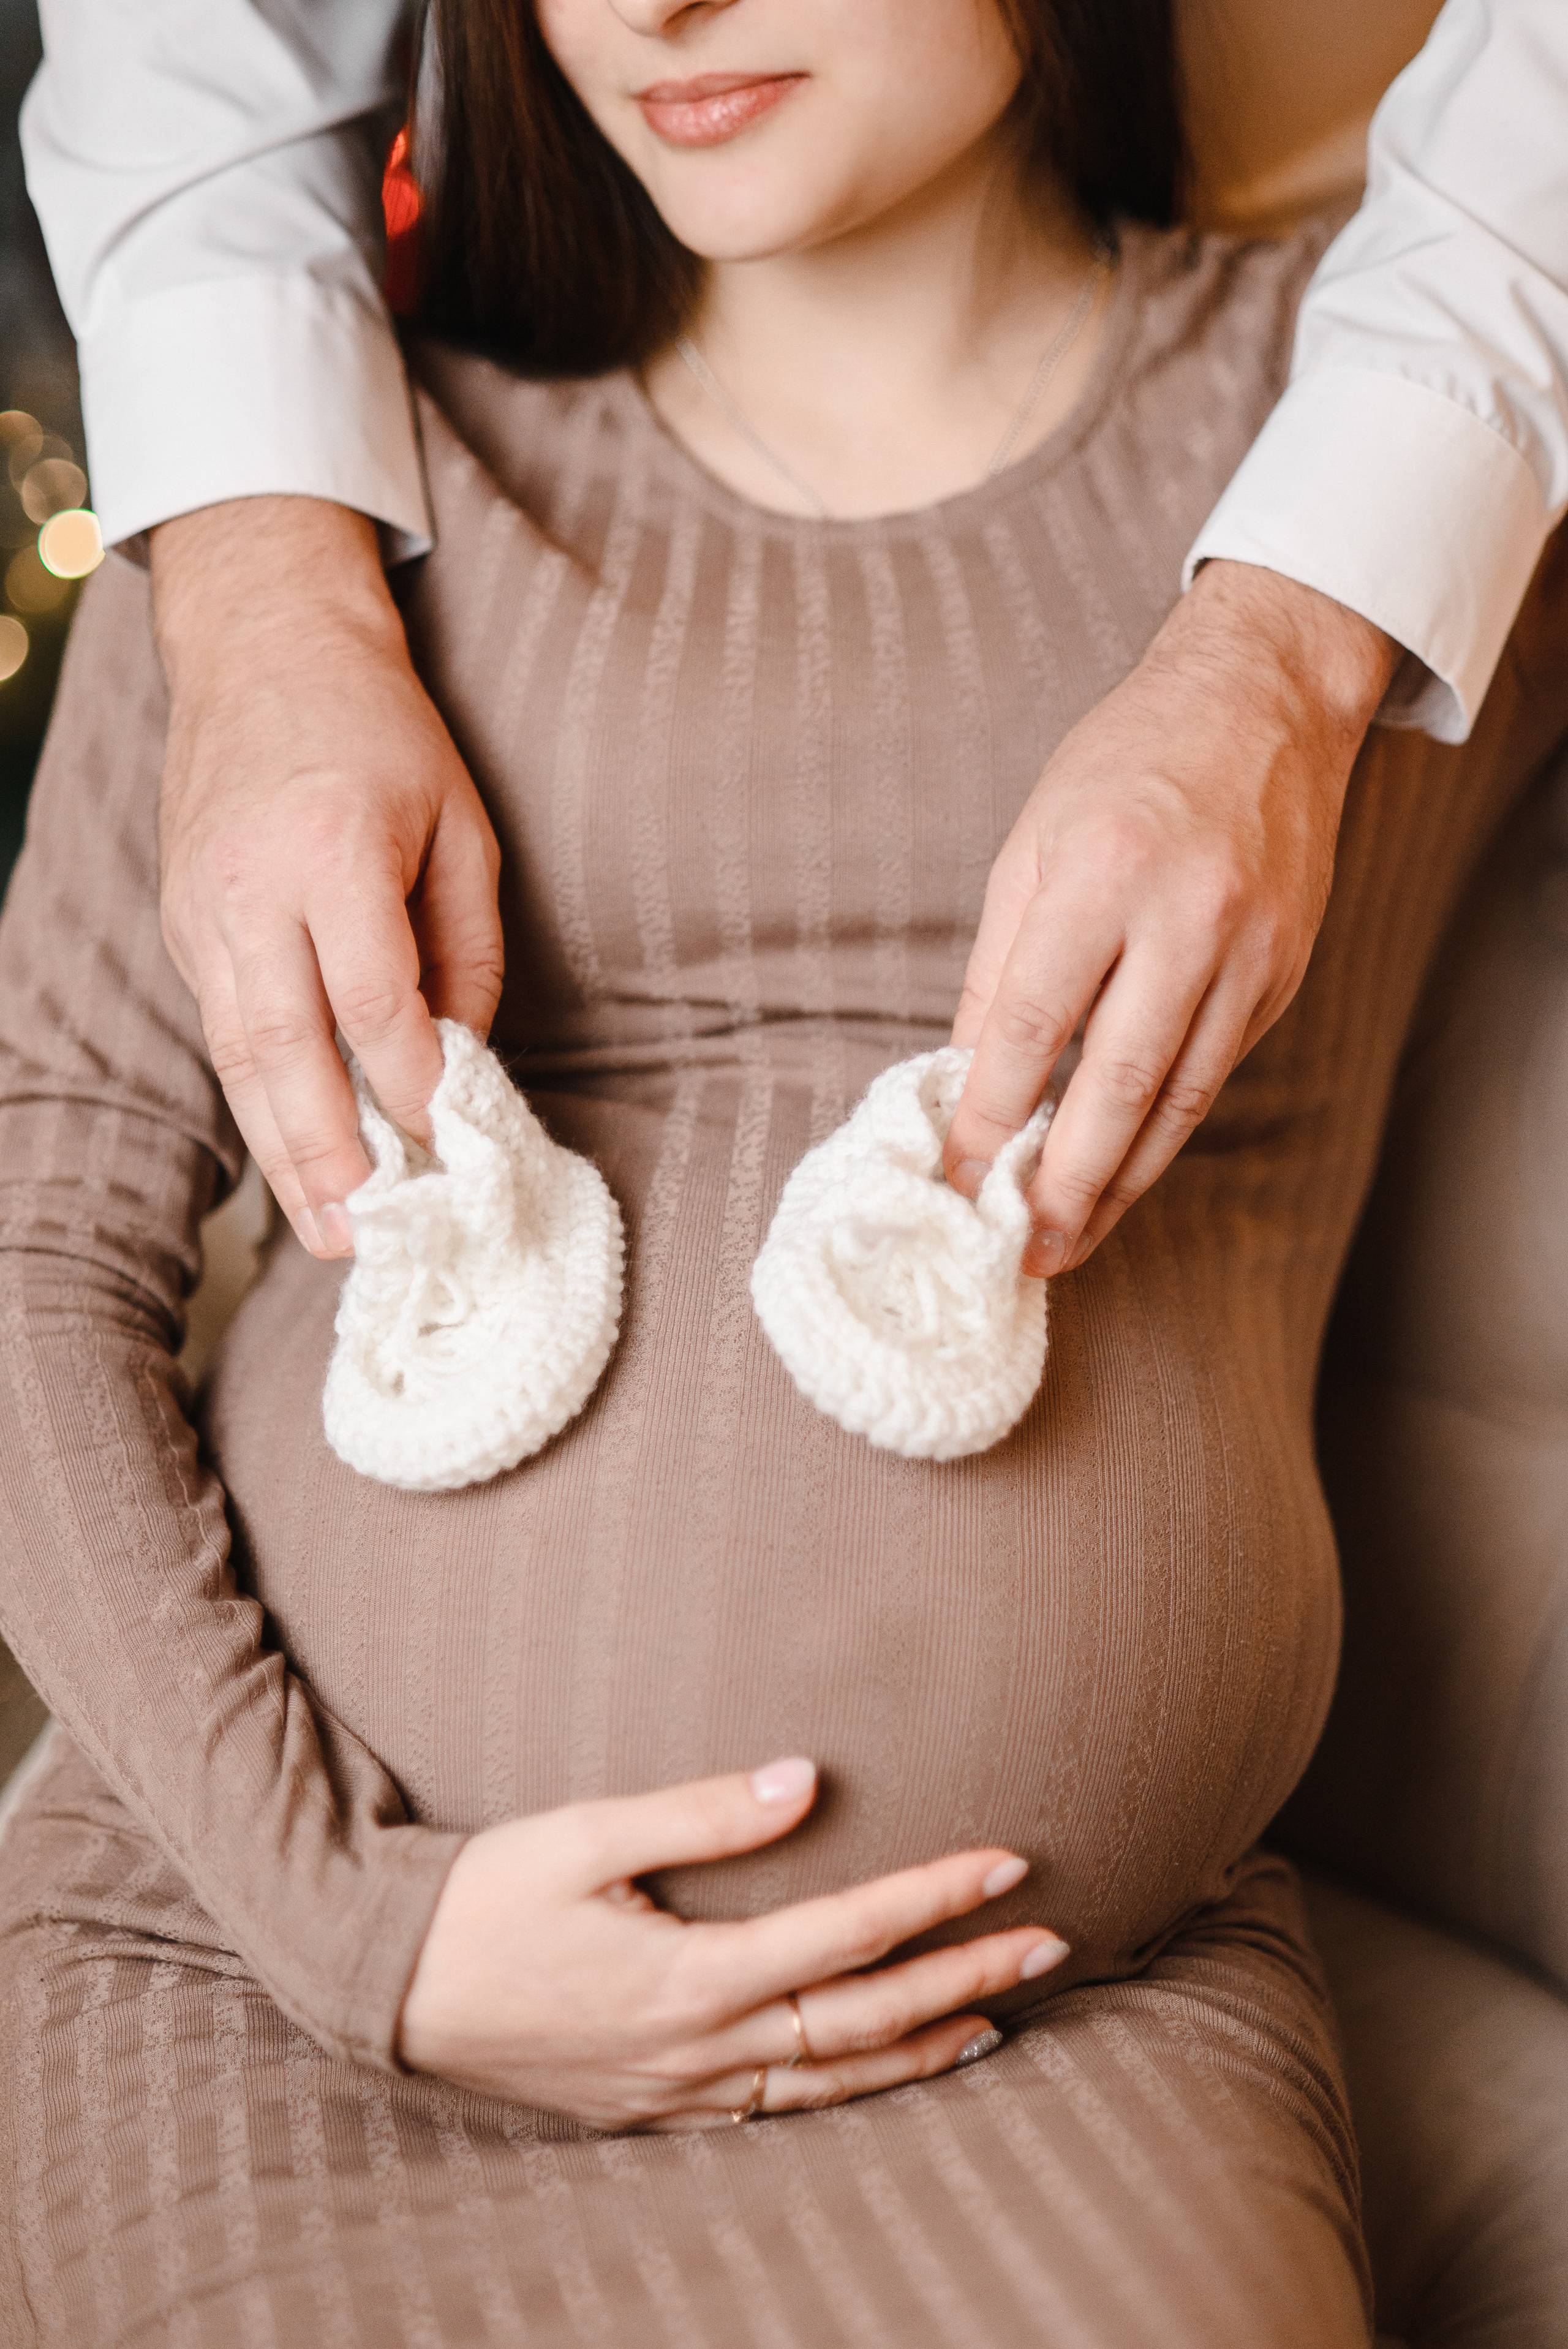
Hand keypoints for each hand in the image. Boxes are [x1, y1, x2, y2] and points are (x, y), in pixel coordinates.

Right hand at [152, 496, 503, 1257]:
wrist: (262, 647)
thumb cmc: (381, 733)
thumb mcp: (461, 826)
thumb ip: (467, 947)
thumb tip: (465, 1057)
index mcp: (330, 849)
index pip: (371, 999)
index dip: (414, 1083)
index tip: (451, 1146)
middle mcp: (250, 887)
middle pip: (285, 1049)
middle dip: (328, 1155)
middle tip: (370, 1235)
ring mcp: (201, 910)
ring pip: (238, 1057)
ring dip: (282, 1154)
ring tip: (327, 1231)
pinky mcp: (182, 925)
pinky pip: (224, 1032)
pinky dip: (261, 1103)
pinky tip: (297, 1161)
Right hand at [397, 1755, 1066, 2128]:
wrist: (390, 1989)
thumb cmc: (482, 1900)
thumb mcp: (582, 1836)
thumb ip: (698, 1812)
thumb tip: (803, 1780)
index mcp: (691, 1978)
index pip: (847, 1936)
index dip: (935, 1898)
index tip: (1009, 1862)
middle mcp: (701, 2049)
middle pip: (866, 2022)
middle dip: (967, 1977)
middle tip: (1051, 1941)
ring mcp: (682, 2091)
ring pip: (835, 2084)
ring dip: (924, 2048)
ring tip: (999, 2018)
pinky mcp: (658, 2107)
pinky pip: (782, 2110)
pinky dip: (851, 2092)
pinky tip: (880, 2070)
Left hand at [944, 560, 1398, 1274]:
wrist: (1262, 702)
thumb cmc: (1128, 764)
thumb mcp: (1031, 843)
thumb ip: (998, 967)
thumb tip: (962, 1076)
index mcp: (1100, 872)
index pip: (1033, 1024)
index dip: (990, 1115)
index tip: (958, 1177)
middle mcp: (1185, 916)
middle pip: (1118, 1082)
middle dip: (1065, 1182)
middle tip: (1024, 1247)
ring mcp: (1248, 950)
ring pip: (1181, 1098)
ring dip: (1122, 1181)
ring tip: (1073, 1238)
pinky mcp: (1282, 973)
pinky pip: (1216, 1072)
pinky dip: (1166, 1131)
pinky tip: (1125, 1169)